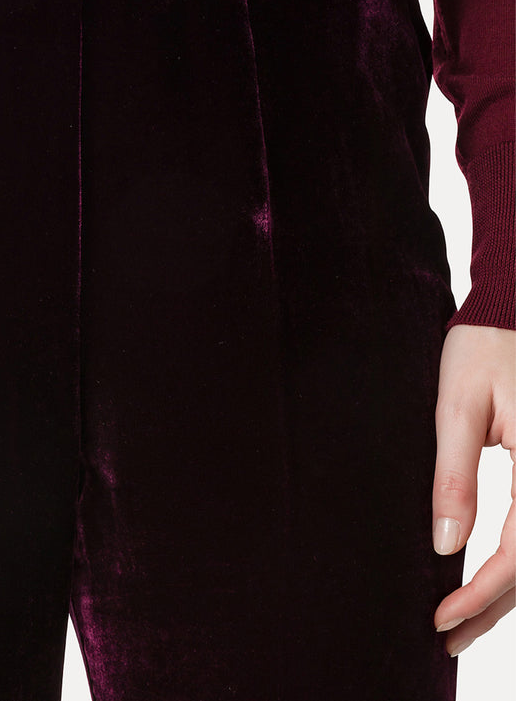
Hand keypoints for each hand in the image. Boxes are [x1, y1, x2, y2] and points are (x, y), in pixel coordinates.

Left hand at [432, 323, 515, 656]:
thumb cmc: (482, 349)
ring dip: (507, 591)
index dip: (480, 594)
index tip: (440, 619)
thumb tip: (446, 545)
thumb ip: (455, 476)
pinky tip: (492, 574)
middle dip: (492, 607)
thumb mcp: (458, 407)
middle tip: (446, 638)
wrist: (511, 310)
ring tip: (464, 621)